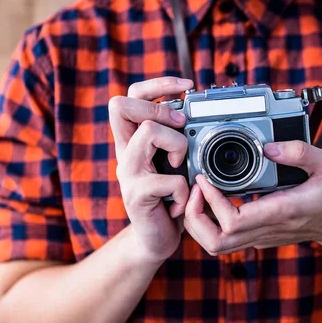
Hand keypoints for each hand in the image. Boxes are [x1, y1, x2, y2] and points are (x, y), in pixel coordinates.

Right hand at [109, 77, 193, 262]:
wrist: (156, 239)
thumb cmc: (171, 198)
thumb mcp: (177, 163)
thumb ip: (179, 140)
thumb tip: (199, 116)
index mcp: (133, 140)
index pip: (131, 96)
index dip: (158, 84)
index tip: (187, 86)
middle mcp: (124, 152)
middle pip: (122, 105)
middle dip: (160, 109)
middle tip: (181, 128)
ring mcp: (127, 172)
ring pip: (148, 132)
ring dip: (178, 146)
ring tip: (182, 167)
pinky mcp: (136, 195)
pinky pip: (170, 178)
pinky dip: (185, 190)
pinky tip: (181, 202)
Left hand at [183, 140, 321, 254]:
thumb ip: (299, 152)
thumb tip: (268, 146)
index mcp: (282, 211)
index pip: (233, 221)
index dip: (211, 202)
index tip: (205, 178)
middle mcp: (267, 229)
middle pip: (215, 242)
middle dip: (195, 217)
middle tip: (196, 189)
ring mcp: (261, 236)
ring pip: (216, 245)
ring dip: (198, 222)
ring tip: (200, 193)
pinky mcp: (257, 237)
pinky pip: (224, 238)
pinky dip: (209, 221)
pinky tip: (212, 198)